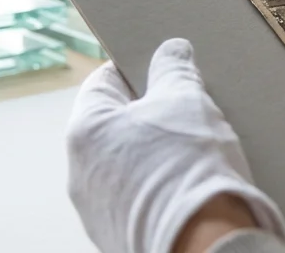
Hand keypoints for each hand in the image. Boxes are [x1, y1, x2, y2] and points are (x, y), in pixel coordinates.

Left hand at [66, 39, 284, 252]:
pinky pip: (137, 200)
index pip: (103, 81)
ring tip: (194, 153)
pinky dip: (159, 190)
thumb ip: (174, 68)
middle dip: (150, 115)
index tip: (164, 68)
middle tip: (187, 111)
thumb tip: (171, 51)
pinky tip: (190, 187)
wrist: (204, 244)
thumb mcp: (186, 99)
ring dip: (154, 156)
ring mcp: (97, 212)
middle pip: (115, 126)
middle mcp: (79, 172)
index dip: (136, 68)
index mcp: (85, 130)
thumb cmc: (188, 165)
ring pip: (126, 166)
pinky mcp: (117, 239)